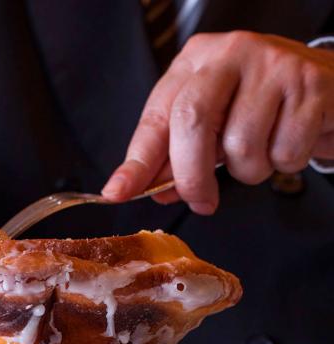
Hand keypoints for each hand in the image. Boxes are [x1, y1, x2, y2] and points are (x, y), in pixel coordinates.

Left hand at [103, 32, 333, 213]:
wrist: (328, 87)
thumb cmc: (261, 108)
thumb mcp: (212, 125)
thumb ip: (175, 154)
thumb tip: (140, 188)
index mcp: (196, 61)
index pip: (158, 115)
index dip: (138, 160)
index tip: (118, 193)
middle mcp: (231, 53)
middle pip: (193, 122)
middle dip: (192, 176)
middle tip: (201, 201)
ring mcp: (273, 64)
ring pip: (242, 146)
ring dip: (250, 171)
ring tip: (261, 152)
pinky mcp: (309, 84)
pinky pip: (283, 152)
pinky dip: (285, 163)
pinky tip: (287, 142)